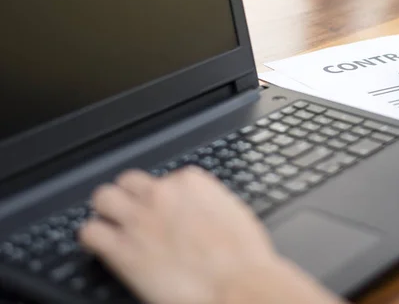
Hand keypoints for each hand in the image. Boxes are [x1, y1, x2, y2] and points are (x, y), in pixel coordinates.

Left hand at [79, 167, 278, 303]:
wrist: (238, 285)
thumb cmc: (244, 256)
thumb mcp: (233, 213)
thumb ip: (209, 203)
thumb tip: (202, 209)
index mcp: (190, 183)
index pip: (165, 178)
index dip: (165, 197)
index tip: (168, 211)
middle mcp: (160, 194)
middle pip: (128, 181)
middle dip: (131, 197)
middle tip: (136, 215)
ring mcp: (138, 219)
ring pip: (102, 198)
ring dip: (108, 212)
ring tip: (114, 228)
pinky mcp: (121, 249)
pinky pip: (89, 233)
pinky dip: (93, 239)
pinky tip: (102, 248)